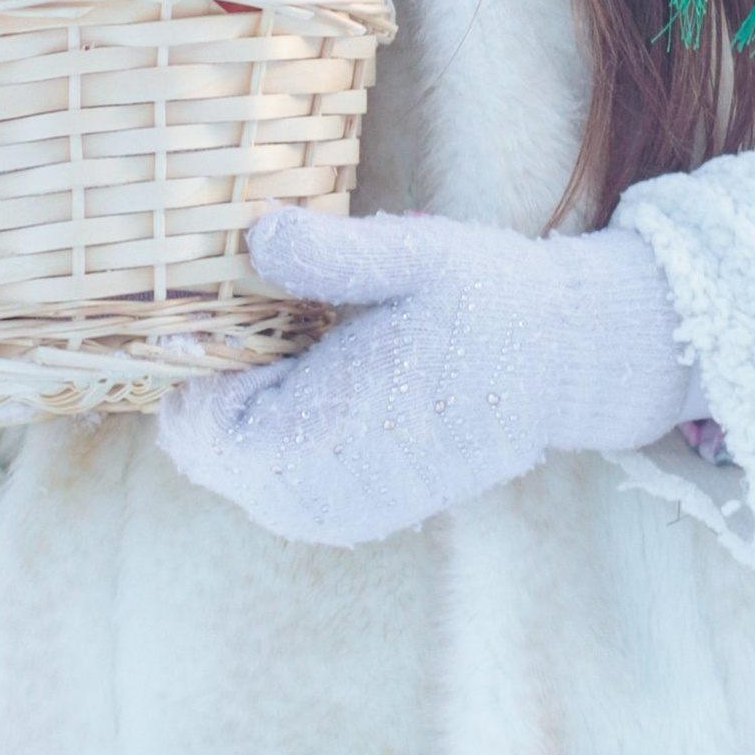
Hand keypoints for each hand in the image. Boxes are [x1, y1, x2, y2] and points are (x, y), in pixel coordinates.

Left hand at [159, 208, 701, 545]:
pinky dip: (277, 438)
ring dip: (245, 413)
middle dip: (216, 386)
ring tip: (301, 346)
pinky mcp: (355, 518)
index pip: (195, 425)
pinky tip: (322, 384)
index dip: (196, 363)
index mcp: (320, 435)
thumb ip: (333, 254)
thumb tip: (259, 236)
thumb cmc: (487, 300)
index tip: (230, 308)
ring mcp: (336, 513)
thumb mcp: (415, 255)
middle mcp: (319, 494)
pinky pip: (275, 487)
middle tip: (267, 318)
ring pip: (236, 472)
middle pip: (204, 451)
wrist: (560, 368)